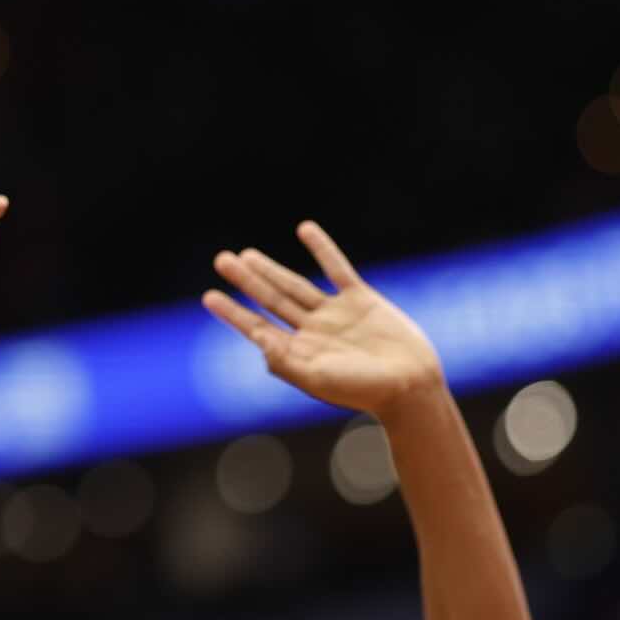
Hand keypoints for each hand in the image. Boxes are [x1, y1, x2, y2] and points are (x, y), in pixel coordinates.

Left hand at [202, 223, 443, 414]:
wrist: (410, 385)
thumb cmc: (362, 390)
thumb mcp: (317, 378)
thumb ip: (284, 360)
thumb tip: (256, 337)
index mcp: (298, 352)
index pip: (257, 327)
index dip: (233, 312)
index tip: (209, 295)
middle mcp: (312, 331)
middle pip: (271, 299)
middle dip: (246, 280)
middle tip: (221, 260)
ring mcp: (335, 314)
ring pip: (296, 285)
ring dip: (272, 268)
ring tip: (246, 254)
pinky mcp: (361, 299)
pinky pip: (337, 268)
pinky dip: (322, 248)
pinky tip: (305, 229)